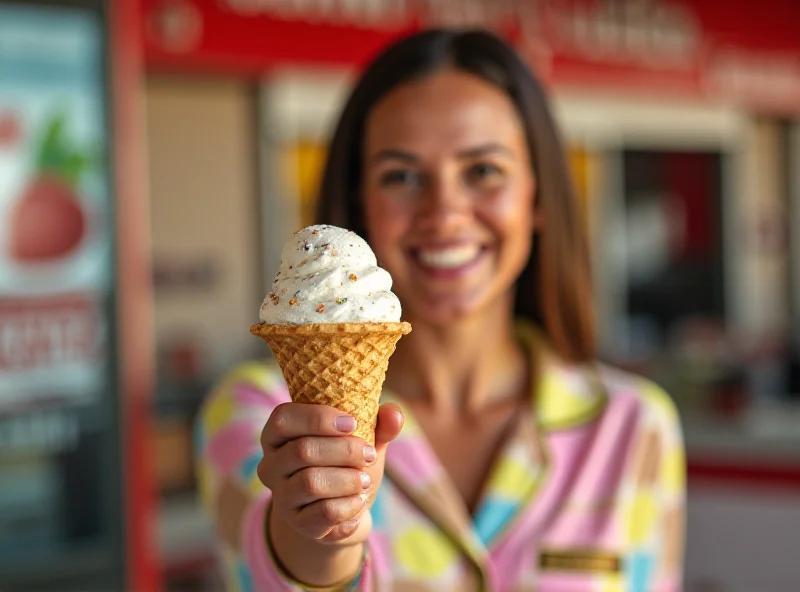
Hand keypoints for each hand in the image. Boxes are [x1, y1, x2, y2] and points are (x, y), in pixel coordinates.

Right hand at [258, 402, 403, 543]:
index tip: (353, 423)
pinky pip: (325, 513)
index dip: (318, 418)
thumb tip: (394, 413)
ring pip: (311, 483)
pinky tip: (359, 502)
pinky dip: (350, 506)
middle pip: (303, 450)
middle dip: (345, 450)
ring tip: (365, 480)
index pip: (283, 419)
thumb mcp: (363, 440)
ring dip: (348, 479)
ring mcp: (281, 497)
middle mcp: (271, 466)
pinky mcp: (297, 525)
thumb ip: (379, 424)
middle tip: (369, 454)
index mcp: (278, 435)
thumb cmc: (348, 465)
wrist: (346, 512)